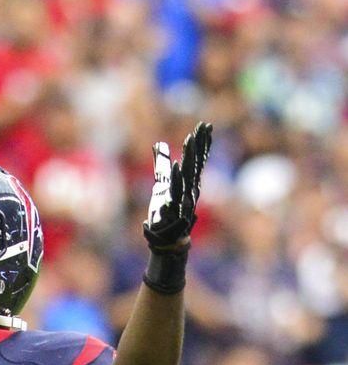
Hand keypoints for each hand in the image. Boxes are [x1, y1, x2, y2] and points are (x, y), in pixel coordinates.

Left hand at [143, 121, 212, 252]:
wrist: (166, 238)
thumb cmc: (166, 211)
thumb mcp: (162, 183)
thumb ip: (162, 165)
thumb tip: (159, 145)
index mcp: (189, 183)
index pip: (198, 160)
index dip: (202, 143)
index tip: (206, 126)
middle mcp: (190, 189)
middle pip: (195, 164)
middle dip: (199, 144)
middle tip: (203, 126)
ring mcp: (183, 199)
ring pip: (187, 175)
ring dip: (189, 157)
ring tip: (190, 139)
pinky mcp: (173, 209)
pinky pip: (175, 192)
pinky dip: (176, 178)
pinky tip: (175, 165)